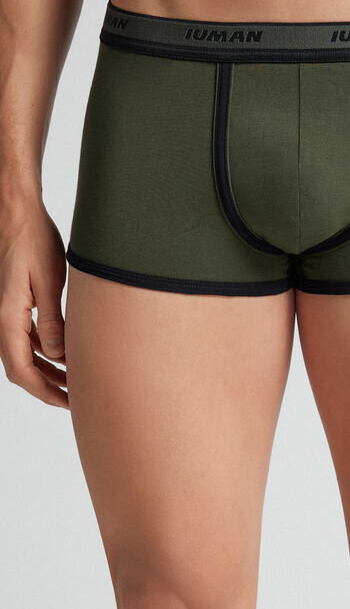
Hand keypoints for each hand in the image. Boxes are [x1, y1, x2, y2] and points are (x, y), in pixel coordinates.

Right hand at [0, 197, 68, 407]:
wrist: (18, 214)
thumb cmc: (33, 240)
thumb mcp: (48, 280)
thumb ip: (51, 320)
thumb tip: (57, 355)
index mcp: (8, 317)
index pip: (21, 369)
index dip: (44, 391)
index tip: (68, 401)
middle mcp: (3, 319)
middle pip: (20, 367)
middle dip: (46, 387)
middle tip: (75, 399)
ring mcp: (8, 312)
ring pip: (23, 354)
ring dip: (46, 370)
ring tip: (72, 382)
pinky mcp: (16, 304)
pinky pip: (26, 337)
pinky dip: (43, 351)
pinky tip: (62, 354)